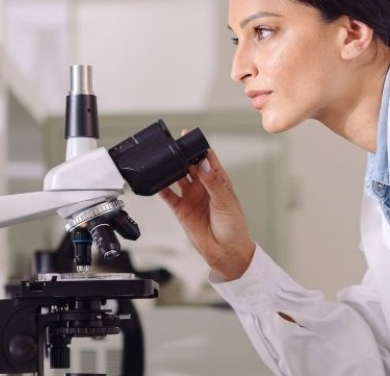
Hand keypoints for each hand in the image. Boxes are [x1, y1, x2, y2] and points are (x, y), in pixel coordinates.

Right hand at [158, 148, 255, 280]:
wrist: (226, 252)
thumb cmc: (234, 227)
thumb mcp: (225, 201)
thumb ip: (213, 182)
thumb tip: (203, 164)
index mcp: (218, 181)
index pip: (207, 159)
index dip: (199, 147)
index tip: (190, 137)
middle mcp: (204, 187)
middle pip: (190, 165)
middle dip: (183, 155)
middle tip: (174, 147)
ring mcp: (192, 197)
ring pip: (178, 177)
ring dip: (172, 169)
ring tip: (165, 161)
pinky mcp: (181, 209)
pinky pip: (168, 196)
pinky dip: (161, 188)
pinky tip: (156, 181)